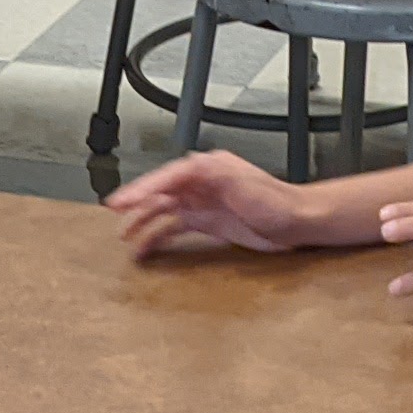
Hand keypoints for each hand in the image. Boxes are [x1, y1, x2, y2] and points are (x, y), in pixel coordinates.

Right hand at [107, 148, 316, 258]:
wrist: (298, 221)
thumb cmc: (276, 201)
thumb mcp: (242, 182)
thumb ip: (213, 174)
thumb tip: (188, 164)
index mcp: (206, 168)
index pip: (165, 178)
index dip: (142, 189)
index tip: (122, 202)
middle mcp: (200, 184)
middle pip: (159, 193)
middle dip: (135, 204)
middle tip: (114, 215)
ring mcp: (202, 203)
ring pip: (163, 211)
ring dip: (143, 222)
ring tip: (123, 236)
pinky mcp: (207, 222)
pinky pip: (175, 228)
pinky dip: (159, 237)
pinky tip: (146, 248)